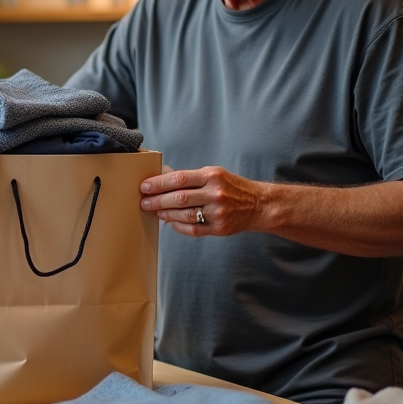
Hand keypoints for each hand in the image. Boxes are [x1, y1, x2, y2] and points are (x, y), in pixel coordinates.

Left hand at [139, 166, 264, 236]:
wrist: (258, 204)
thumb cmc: (231, 187)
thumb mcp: (214, 174)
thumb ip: (190, 178)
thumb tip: (162, 179)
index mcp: (212, 176)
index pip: (179, 178)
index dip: (159, 183)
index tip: (145, 187)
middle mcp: (215, 194)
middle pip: (179, 198)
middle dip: (157, 200)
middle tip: (145, 202)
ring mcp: (218, 212)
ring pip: (184, 215)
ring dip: (166, 214)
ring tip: (156, 212)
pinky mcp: (219, 228)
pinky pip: (193, 229)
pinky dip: (179, 226)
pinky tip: (171, 222)